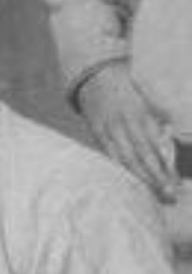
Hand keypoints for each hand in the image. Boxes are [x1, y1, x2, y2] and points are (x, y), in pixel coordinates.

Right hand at [78, 62, 178, 201]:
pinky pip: (110, 157)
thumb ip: (161, 114)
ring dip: (141, 179)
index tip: (177, 182)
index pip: (157, 145)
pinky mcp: (98, 136)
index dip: (167, 165)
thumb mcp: (147, 97)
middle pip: (143, 156)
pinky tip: (129, 185)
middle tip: (170, 194)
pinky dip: (120, 171)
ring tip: (154, 194)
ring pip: (126, 160)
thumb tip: (173, 131)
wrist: (96, 78)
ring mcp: (110, 131)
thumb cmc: (127, 90)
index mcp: (141, 114)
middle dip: (157, 177)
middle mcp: (126, 124)